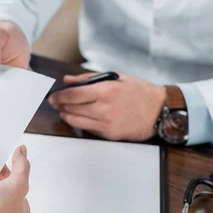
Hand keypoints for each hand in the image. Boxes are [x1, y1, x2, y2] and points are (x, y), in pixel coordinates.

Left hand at [48, 72, 166, 140]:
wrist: (159, 111)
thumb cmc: (139, 92)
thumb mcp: (116, 78)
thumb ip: (89, 78)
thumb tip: (68, 80)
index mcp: (105, 91)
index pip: (73, 95)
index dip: (59, 97)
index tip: (53, 96)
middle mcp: (104, 108)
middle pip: (71, 109)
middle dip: (59, 106)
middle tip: (54, 103)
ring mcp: (106, 123)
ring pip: (76, 121)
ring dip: (66, 116)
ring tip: (63, 111)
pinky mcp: (109, 135)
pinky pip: (88, 129)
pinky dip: (80, 123)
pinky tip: (79, 118)